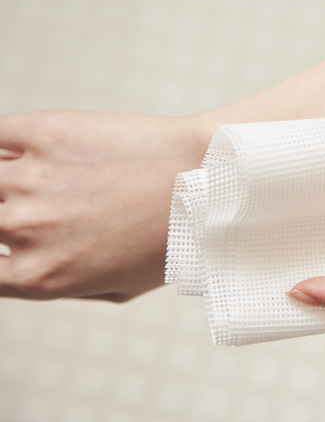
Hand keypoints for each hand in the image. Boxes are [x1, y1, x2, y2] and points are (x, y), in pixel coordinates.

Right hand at [0, 109, 209, 300]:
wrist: (206, 176)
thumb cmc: (174, 236)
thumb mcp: (121, 288)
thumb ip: (64, 287)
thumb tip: (26, 273)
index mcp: (40, 276)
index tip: (11, 243)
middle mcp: (25, 229)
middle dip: (5, 219)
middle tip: (40, 208)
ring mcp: (30, 178)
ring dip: (4, 182)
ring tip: (44, 182)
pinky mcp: (44, 133)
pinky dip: (1, 144)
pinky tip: (21, 149)